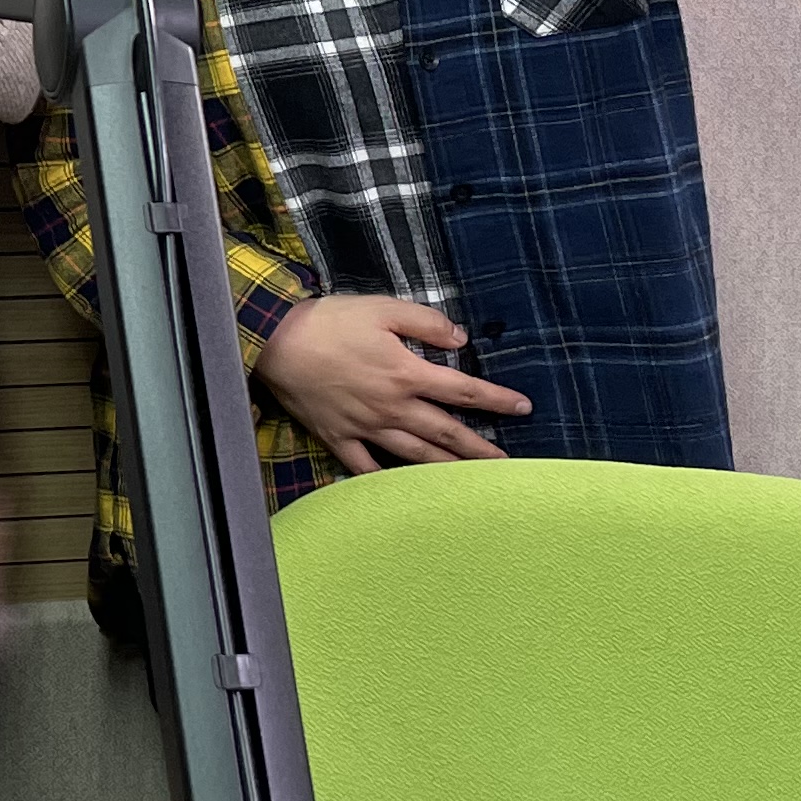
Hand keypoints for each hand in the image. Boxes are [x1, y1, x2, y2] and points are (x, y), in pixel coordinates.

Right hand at [257, 293, 528, 471]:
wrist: (276, 343)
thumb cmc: (330, 321)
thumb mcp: (382, 308)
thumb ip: (425, 323)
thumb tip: (461, 340)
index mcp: (407, 374)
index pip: (463, 390)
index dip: (496, 400)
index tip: (523, 408)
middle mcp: (393, 408)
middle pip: (446, 433)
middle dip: (481, 449)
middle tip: (507, 465)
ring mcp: (366, 427)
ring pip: (415, 455)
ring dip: (447, 469)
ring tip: (471, 482)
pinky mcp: (339, 437)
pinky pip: (366, 466)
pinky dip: (384, 480)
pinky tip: (402, 492)